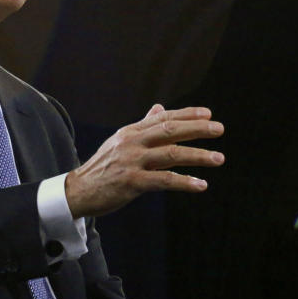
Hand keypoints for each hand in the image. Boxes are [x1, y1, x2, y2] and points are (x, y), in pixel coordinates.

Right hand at [64, 104, 224, 218]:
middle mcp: (132, 142)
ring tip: (218, 158)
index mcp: (131, 132)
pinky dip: (184, 182)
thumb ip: (143, 126)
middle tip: (219, 129)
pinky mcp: (132, 182)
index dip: (187, 114)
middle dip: (197, 129)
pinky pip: (164, 180)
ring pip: (171, 154)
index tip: (208, 114)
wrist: (78, 191)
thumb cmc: (103, 167)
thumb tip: (159, 107)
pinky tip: (201, 184)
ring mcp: (132, 161)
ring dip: (198, 156)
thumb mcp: (121, 142)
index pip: (163, 117)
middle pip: (170, 130)